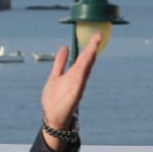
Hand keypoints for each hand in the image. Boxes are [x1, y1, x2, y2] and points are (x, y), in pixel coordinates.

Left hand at [39, 33, 101, 148]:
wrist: (53, 117)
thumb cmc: (55, 98)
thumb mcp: (55, 76)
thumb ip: (60, 63)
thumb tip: (65, 47)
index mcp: (73, 73)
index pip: (83, 56)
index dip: (89, 46)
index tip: (96, 35)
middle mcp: (77, 77)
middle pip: (86, 60)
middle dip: (92, 48)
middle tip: (99, 35)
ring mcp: (77, 84)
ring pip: (85, 67)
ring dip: (90, 56)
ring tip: (95, 43)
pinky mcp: (75, 92)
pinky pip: (81, 79)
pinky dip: (84, 70)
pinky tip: (87, 61)